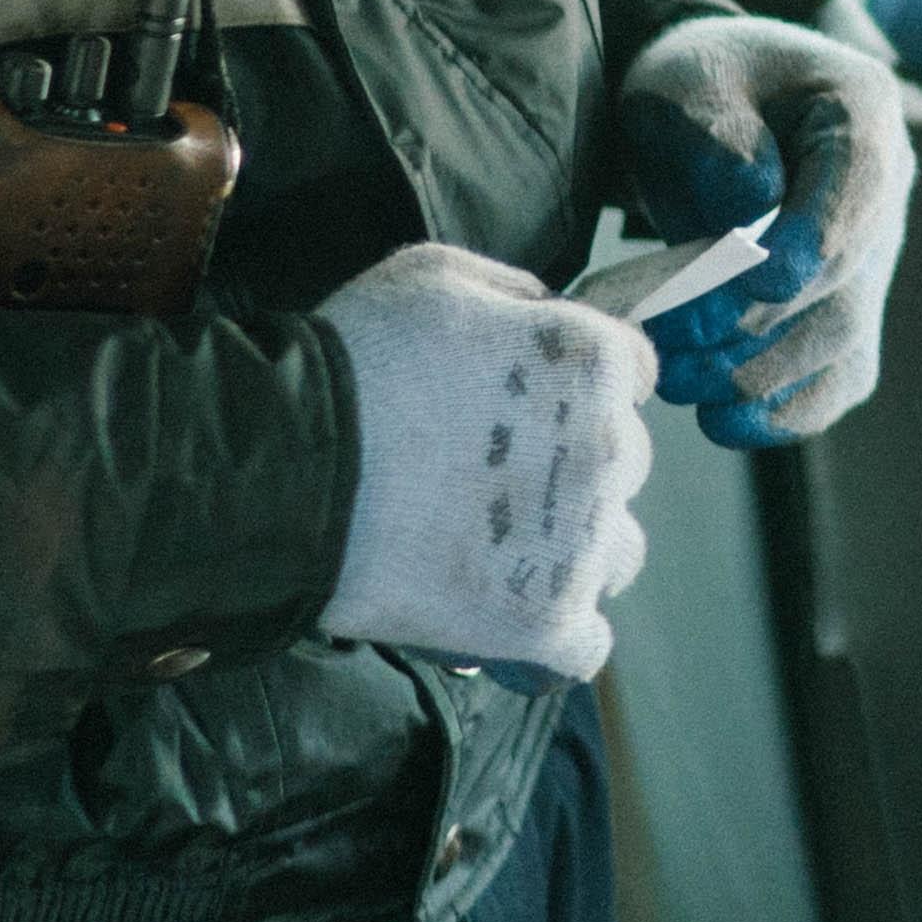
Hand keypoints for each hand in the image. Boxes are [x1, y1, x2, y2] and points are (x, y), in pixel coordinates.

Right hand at [314, 244, 653, 679]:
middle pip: (624, 463)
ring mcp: (581, 543)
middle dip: (572, 465)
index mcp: (592, 360)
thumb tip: (551, 312)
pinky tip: (510, 621)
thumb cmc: (355, 362)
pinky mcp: (545, 622)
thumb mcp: (435, 276)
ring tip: (499, 554)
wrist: (290, 471)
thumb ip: (516, 292)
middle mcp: (609, 450)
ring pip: (619, 553)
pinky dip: (554, 636)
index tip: (528, 406)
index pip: (631, 375)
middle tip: (491, 477)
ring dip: (574, 551)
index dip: (576, 388)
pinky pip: (587, 645)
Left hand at [612, 19, 920, 449]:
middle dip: (755, 323)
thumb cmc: (699, 84)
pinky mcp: (843, 318)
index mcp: (863, 110)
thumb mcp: (688, 78)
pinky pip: (834, 382)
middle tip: (671, 339)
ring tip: (675, 378)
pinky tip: (722, 421)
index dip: (817, 237)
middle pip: (844, 280)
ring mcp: (871, 263)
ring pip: (840, 343)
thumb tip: (748, 206)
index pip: (861, 181)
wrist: (707, 113)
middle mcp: (886, 195)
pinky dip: (784, 414)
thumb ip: (714, 130)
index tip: (760, 281)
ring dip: (757, 375)